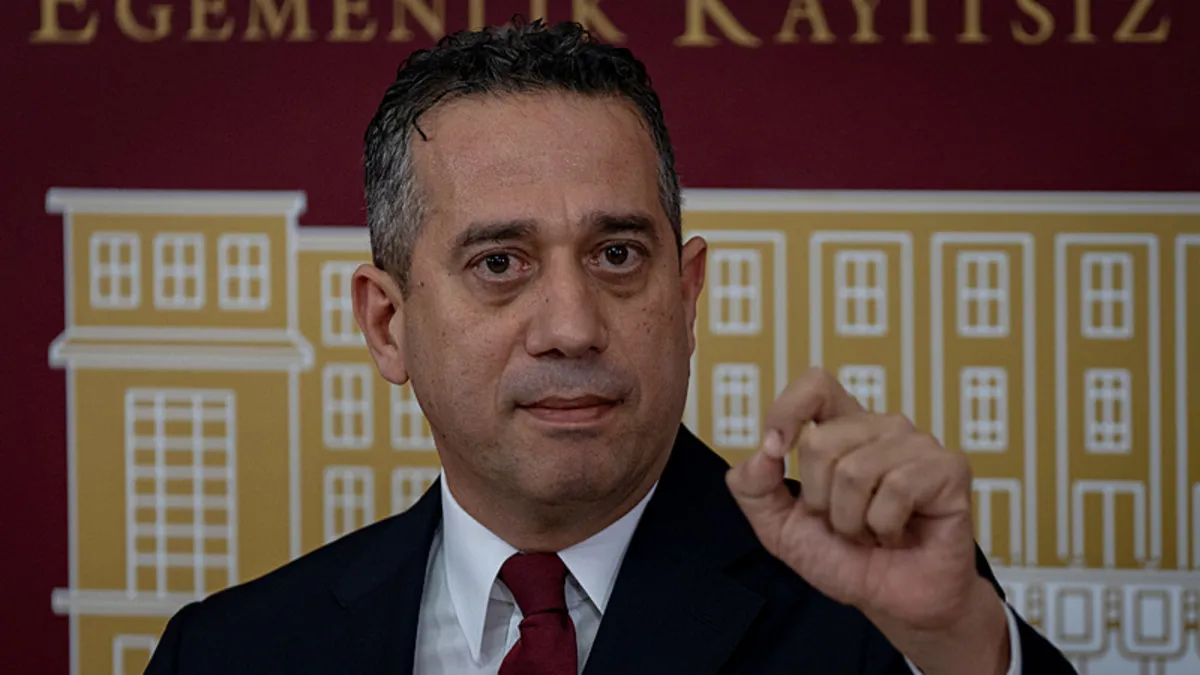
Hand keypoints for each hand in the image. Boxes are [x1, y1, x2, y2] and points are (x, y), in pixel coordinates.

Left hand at [725, 367, 1008, 673]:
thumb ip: (754, 488)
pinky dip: (885, 525)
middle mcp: (881, 428)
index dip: (788, 410)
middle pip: (821, 442)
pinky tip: (898, 532)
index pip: (816, 386)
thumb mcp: (780, 527)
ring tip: (873, 530)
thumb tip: (762, 451)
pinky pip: (896, 489)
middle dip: (820, 500)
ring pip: (855, 471)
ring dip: (852, 520)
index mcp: (843, 429)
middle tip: (846, 522)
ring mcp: (917, 444)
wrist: (893, 602)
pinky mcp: (948, 468)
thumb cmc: (845, 558)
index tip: (777, 449)